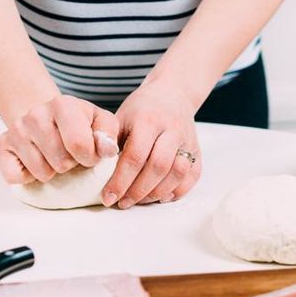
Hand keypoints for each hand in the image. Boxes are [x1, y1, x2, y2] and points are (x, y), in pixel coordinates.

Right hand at [0, 95, 119, 184]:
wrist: (45, 116)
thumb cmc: (78, 123)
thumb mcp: (100, 123)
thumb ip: (108, 135)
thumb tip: (107, 150)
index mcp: (63, 104)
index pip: (80, 145)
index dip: (90, 158)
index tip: (88, 153)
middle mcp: (35, 114)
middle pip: (61, 162)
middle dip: (70, 164)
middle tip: (67, 152)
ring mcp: (16, 130)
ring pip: (42, 173)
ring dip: (52, 171)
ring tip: (52, 155)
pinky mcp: (3, 146)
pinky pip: (16, 178)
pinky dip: (28, 177)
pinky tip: (34, 161)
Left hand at [102, 82, 201, 208]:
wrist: (172, 94)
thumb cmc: (141, 109)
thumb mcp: (120, 118)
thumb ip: (111, 143)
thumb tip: (97, 172)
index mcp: (148, 120)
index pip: (135, 156)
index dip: (120, 181)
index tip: (108, 197)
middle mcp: (171, 129)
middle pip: (158, 167)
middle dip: (138, 191)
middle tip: (123, 203)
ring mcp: (188, 140)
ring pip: (177, 173)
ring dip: (157, 193)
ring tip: (139, 200)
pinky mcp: (198, 150)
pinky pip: (192, 175)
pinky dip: (178, 190)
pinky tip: (161, 196)